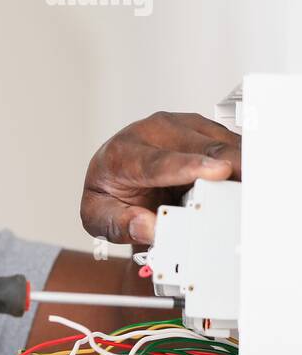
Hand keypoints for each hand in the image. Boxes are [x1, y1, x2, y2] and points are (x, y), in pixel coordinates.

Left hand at [80, 111, 241, 245]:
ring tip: (253, 194)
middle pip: (204, 148)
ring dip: (243, 167)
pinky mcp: (204, 130)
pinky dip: (244, 164)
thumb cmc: (110, 194)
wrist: (113, 176)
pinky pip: (232, 144)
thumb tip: (151, 227)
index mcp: (123, 154)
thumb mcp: (101, 217)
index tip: (218, 172)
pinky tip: (246, 183)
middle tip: (252, 195)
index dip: (191, 166)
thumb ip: (122, 224)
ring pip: (224, 143)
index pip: (160, 161)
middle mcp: (154, 133)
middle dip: (233, 168)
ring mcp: (182, 127)